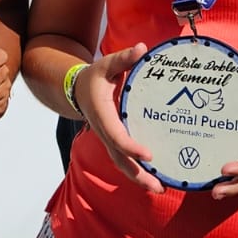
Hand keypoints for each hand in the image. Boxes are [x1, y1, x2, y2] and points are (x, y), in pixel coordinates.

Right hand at [74, 44, 163, 194]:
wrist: (78, 89)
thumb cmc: (95, 77)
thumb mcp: (106, 65)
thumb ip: (123, 58)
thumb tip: (141, 49)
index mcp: (103, 114)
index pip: (116, 135)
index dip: (131, 147)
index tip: (149, 155)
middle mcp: (105, 131)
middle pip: (119, 159)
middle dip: (138, 174)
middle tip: (158, 187)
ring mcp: (108, 139)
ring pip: (121, 164)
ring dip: (139, 178)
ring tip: (159, 189)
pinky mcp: (114, 142)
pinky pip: (124, 160)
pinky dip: (137, 171)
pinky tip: (155, 178)